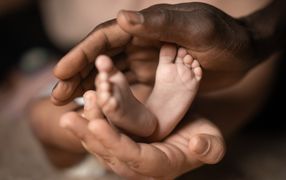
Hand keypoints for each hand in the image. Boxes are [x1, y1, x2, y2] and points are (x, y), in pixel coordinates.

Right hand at [52, 2, 259, 104]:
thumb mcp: (197, 27)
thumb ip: (162, 23)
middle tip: (57, 96)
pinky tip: (99, 108)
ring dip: (89, 87)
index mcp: (146, 26)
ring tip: (69, 105)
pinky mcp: (154, 75)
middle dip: (78, 75)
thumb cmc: (224, 37)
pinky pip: (127, 86)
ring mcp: (146, 59)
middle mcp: (141, 41)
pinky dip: (110, 96)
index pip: (106, 38)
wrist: (243, 52)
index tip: (60, 72)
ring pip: (110, 73)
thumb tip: (122, 19)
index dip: (81, 54)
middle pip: (102, 58)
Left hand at [60, 91, 224, 178]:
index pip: (134, 159)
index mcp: (160, 166)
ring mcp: (127, 155)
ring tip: (70, 110)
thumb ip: (210, 148)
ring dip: (84, 128)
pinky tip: (83, 104)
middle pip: (110, 154)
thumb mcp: (212, 141)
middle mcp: (139, 165)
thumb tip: (197, 146)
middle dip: (89, 137)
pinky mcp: (121, 142)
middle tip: (69, 119)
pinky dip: (91, 119)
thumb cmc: (202, 136)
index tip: (96, 126)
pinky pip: (103, 133)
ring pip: (101, 144)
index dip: (115, 144)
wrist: (189, 132)